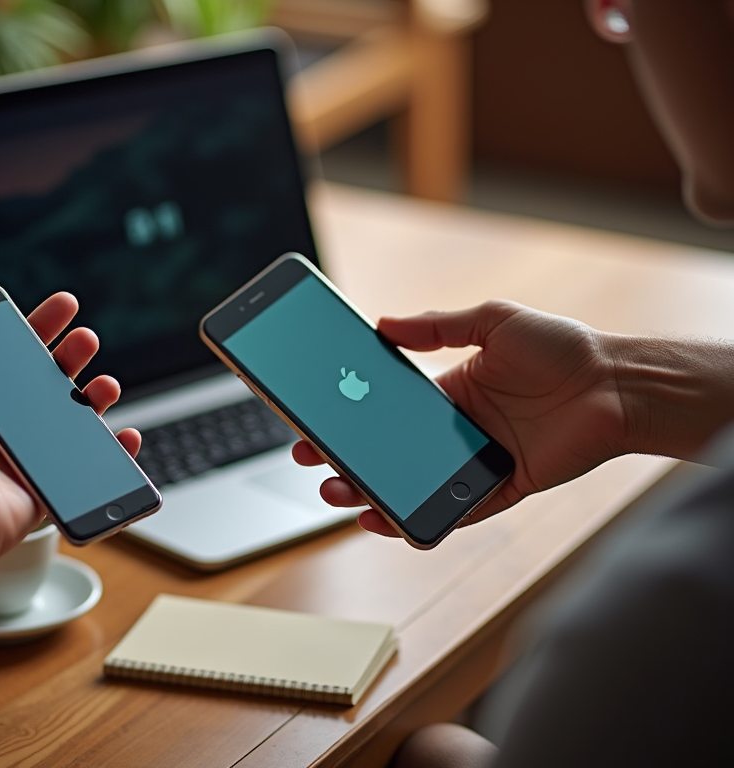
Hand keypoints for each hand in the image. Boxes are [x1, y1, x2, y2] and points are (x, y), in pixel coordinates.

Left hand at [0, 289, 140, 555]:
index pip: (6, 351)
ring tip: (107, 383)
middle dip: (70, 353)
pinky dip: (111, 448)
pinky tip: (124, 433)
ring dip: (95, 393)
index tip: (61, 307)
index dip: (36, 326)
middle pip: (44, 376)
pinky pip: (84, 458)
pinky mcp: (43, 479)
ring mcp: (22, 450)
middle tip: (86, 338)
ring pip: (70, 413)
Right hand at [293, 300, 627, 536]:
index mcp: (449, 391)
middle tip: (310, 456)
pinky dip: (417, 520)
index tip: (314, 414)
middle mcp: (456, 429)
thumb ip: (437, 326)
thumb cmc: (562, 347)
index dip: (349, 414)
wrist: (618, 382)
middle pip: (388, 449)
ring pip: (410, 484)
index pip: (385, 408)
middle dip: (344, 455)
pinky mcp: (498, 489)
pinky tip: (383, 519)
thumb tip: (383, 323)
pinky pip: (451, 511)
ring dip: (369, 491)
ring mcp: (474, 462)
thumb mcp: (492, 320)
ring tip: (335, 491)